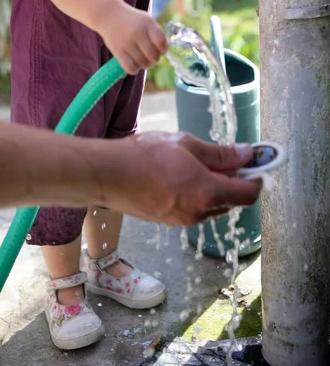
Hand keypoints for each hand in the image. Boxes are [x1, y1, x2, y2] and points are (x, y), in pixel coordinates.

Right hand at [97, 1, 167, 74]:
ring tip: (141, 59)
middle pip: (153, 56)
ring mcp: (127, 42)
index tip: (160, 49)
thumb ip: (156, 34)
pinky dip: (134, 69)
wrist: (108, 15)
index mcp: (148, 23)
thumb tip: (162, 52)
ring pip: (143, 63)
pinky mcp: (118, 51)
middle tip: (150, 56)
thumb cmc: (132, 20)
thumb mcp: (146, 20)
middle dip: (154, 59)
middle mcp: (138, 32)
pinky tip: (133, 64)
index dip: (163, 49)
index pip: (162, 42)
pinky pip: (131, 68)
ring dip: (144, 64)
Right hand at [97, 132, 260, 225]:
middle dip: (233, 181)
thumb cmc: (144, 154)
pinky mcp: (169, 221)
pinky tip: (178, 176)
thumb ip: (220, 153)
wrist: (107, 174)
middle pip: (231, 200)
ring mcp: (182, 220)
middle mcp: (199, 213)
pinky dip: (196, 195)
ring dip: (213, 188)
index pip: (248, 194)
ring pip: (211, 205)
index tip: (255, 163)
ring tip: (193, 165)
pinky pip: (194, 209)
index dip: (256, 178)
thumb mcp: (186, 144)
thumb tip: (247, 154)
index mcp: (207, 192)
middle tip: (222, 158)